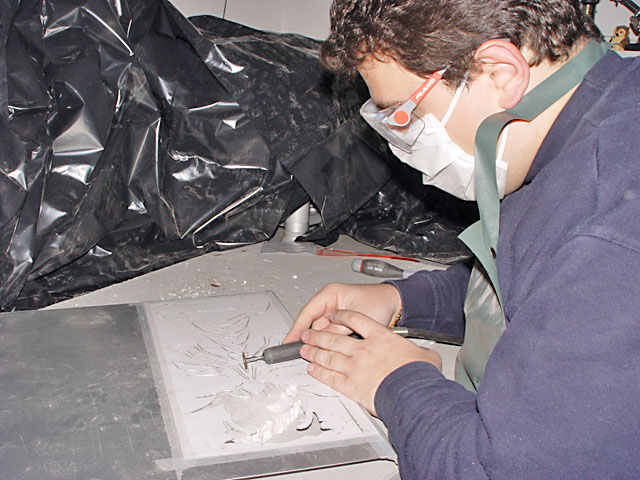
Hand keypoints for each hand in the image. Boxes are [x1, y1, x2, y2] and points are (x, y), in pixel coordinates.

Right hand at [283, 283, 400, 342]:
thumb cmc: (379, 302)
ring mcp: (334, 312)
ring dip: (324, 341)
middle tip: (305, 353)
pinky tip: (334, 348)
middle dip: (311, 339)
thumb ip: (337, 329)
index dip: (296, 329)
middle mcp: (330, 302)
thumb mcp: (356, 317)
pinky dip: (331, 341)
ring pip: (321, 331)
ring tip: (329, 350)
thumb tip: (321, 341)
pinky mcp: (340, 321)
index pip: (307, 313)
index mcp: (331, 294)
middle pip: (312, 324)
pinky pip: (330, 333)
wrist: (395, 304)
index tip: (289, 342)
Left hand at [299, 310, 441, 415]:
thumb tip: (428, 355)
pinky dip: (319, 372)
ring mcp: (354, 367)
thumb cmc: (418, 375)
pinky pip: (329, 377)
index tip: (334, 315)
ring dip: (314, 353)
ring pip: (328, 356)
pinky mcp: (351, 386)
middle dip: (318, 335)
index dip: (342, 316)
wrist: (412, 393)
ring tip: (305, 350)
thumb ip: (420, 352)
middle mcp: (363, 349)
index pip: (355, 319)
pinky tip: (312, 370)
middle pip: (334, 337)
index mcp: (380, 337)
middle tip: (309, 334)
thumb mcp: (424, 356)